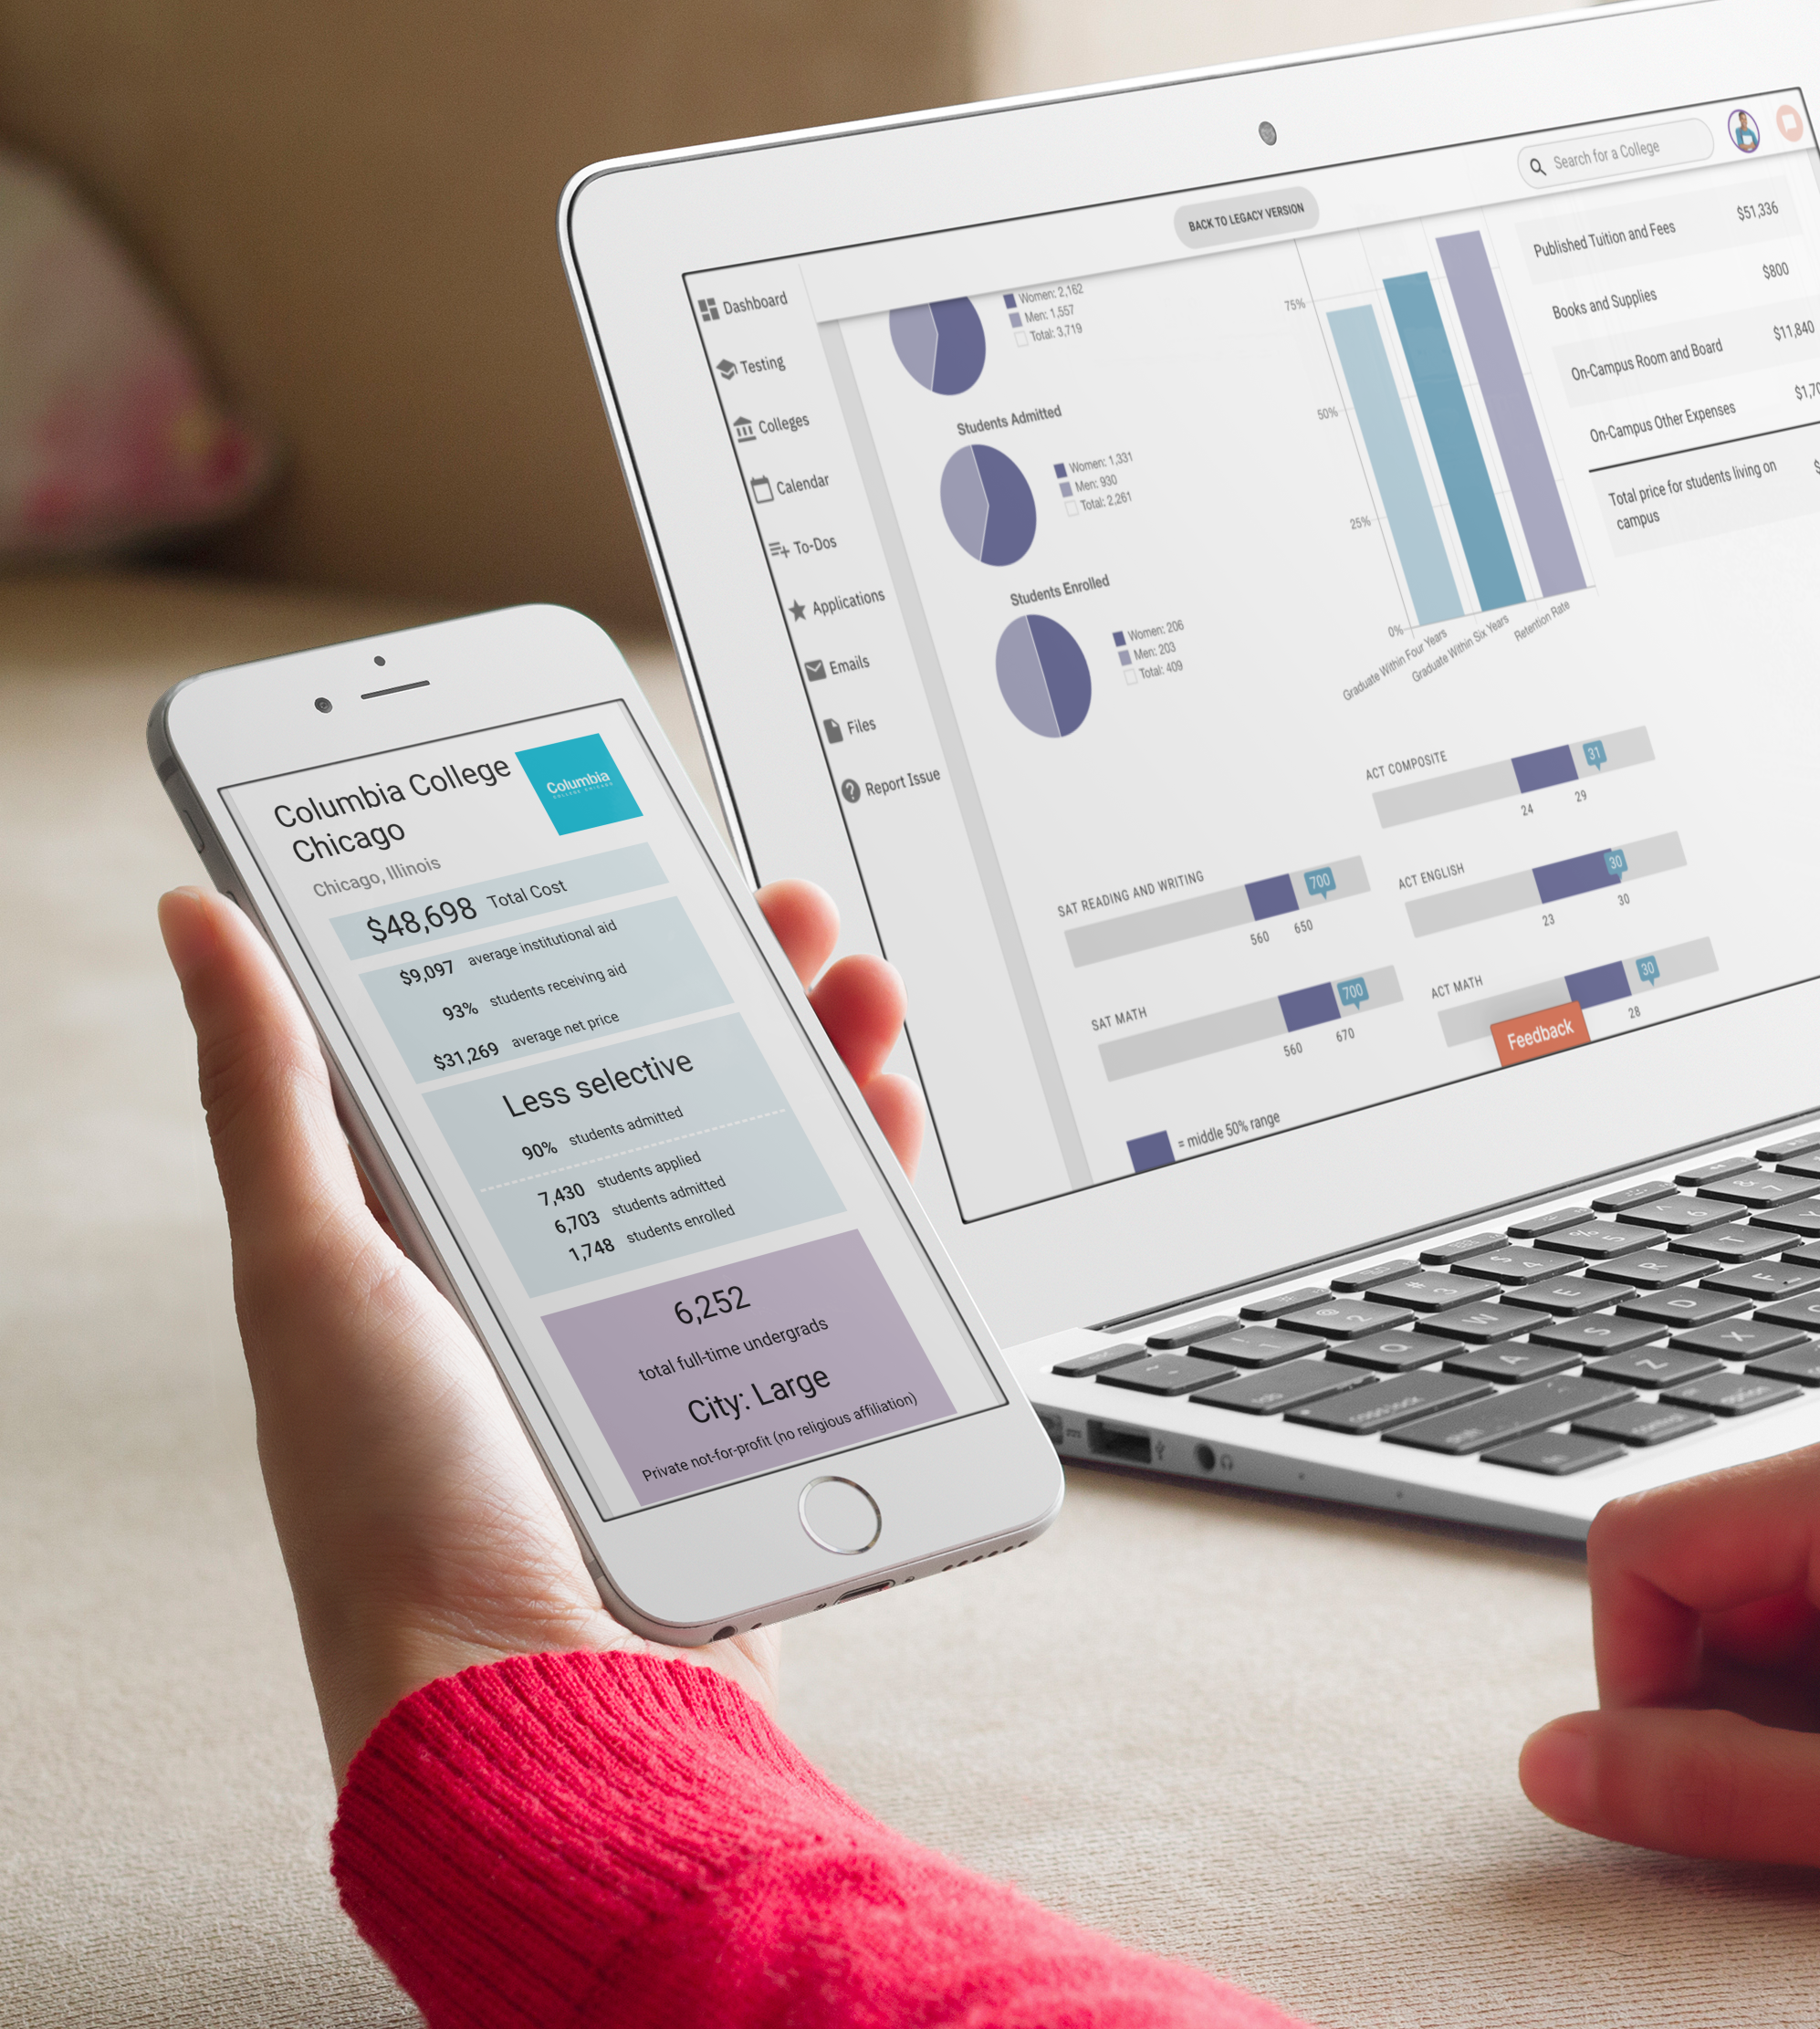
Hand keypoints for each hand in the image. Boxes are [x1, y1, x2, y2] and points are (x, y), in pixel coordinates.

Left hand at [159, 879, 922, 1781]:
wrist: (543, 1703)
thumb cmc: (396, 1512)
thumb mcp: (312, 1268)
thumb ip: (267, 1093)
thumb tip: (194, 919)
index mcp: (436, 1233)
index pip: (521, 1044)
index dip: (581, 941)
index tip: (632, 853)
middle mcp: (557, 1273)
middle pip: (665, 1083)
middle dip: (732, 979)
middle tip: (778, 903)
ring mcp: (671, 1331)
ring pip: (768, 1154)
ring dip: (822, 1055)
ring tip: (857, 982)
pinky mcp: (764, 1392)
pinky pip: (841, 1260)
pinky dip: (878, 1176)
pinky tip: (888, 1113)